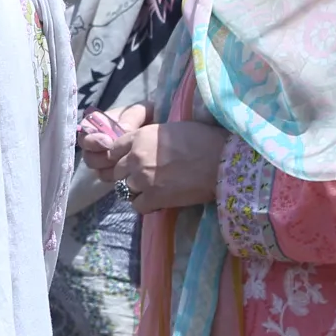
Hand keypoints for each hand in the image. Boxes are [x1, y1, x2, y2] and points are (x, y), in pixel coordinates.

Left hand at [81, 105, 227, 211]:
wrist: (221, 160)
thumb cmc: (203, 140)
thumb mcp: (170, 129)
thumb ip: (150, 138)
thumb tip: (145, 147)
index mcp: (140, 136)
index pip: (114, 150)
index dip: (121, 157)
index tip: (130, 162)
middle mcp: (136, 157)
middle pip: (117, 172)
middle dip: (127, 175)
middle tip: (143, 178)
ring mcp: (143, 178)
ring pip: (125, 189)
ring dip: (137, 191)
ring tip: (152, 190)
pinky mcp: (154, 198)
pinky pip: (137, 206)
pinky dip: (145, 205)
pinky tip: (157, 201)